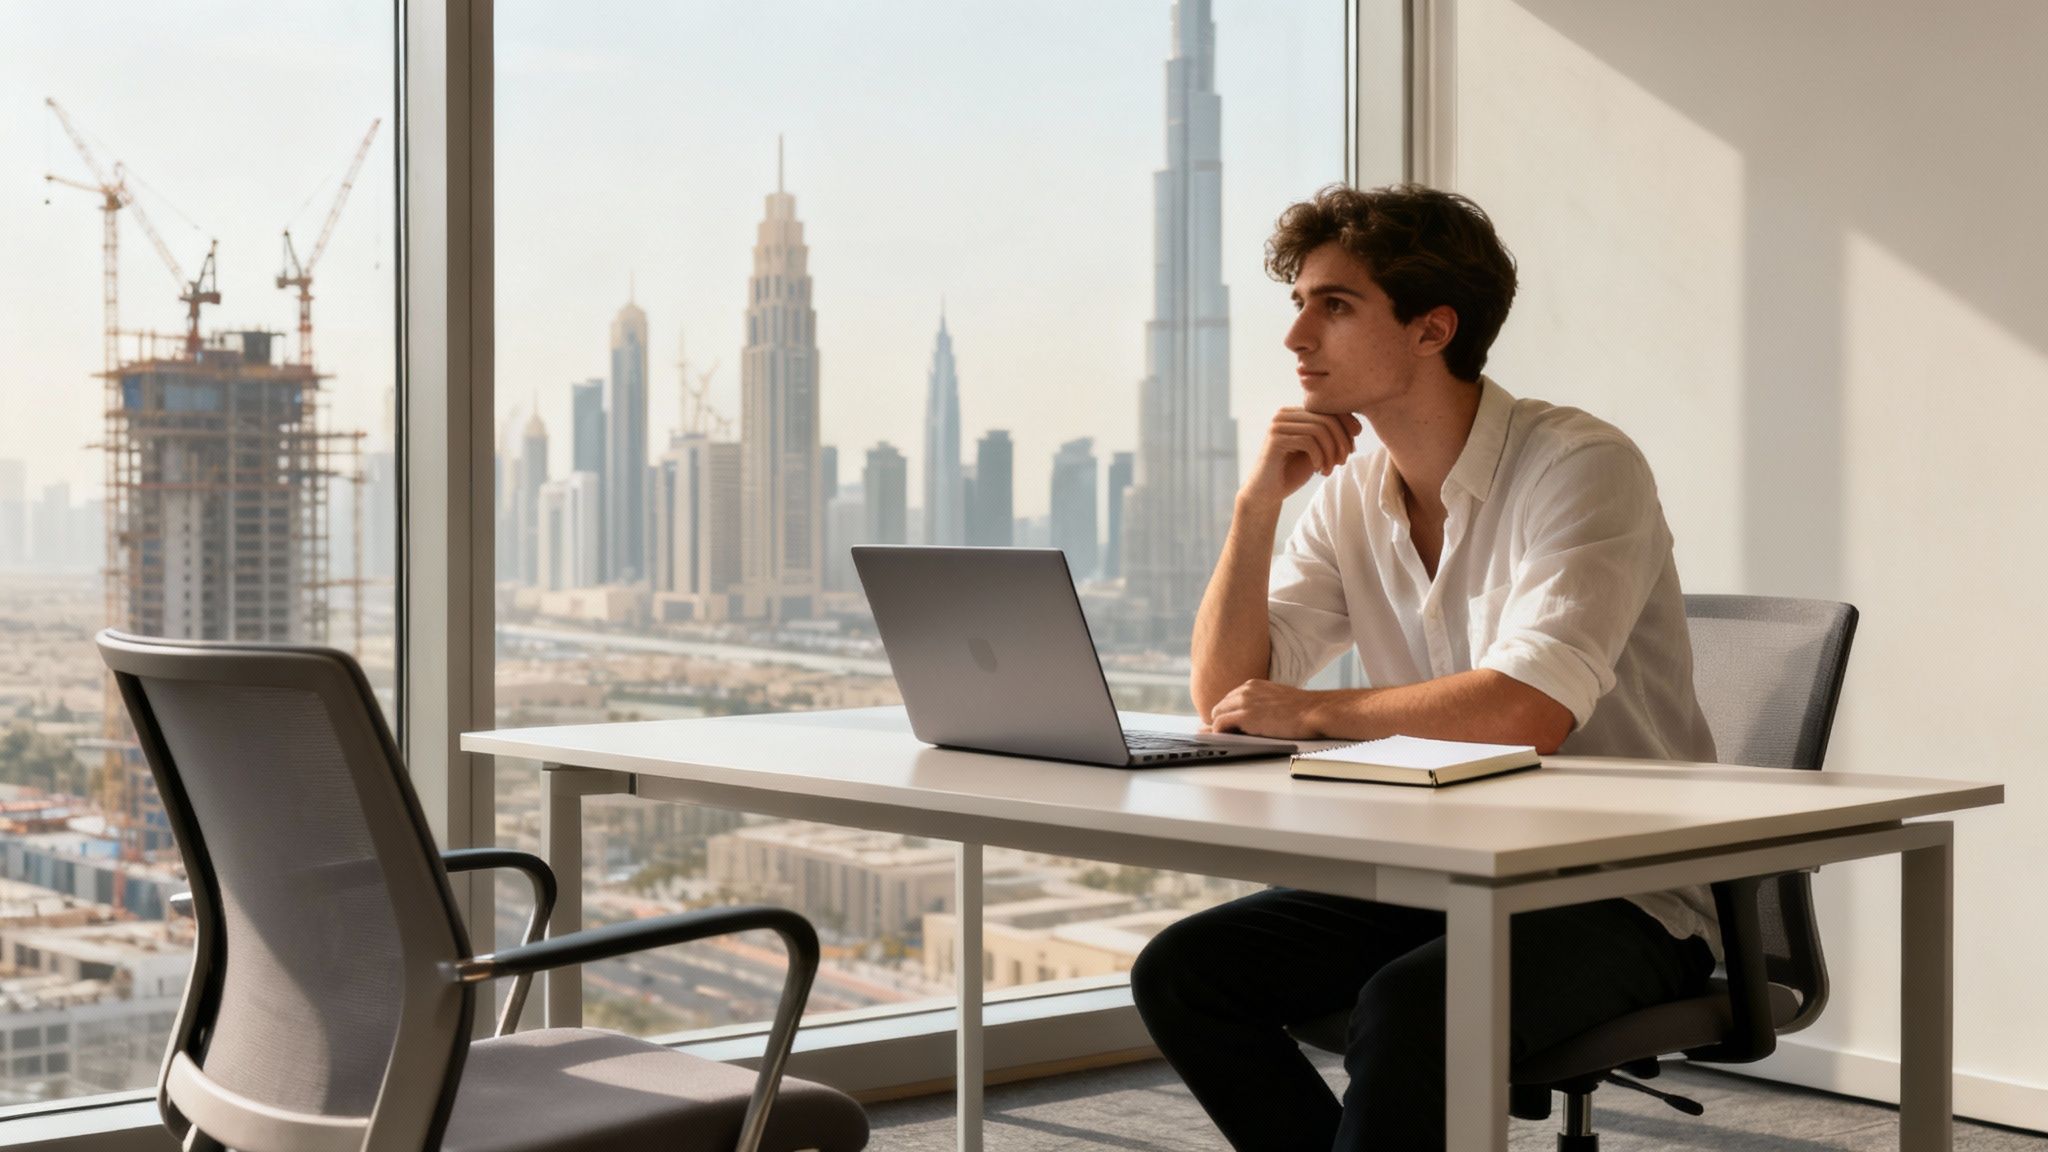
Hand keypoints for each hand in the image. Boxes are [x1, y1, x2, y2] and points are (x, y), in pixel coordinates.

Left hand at [1204, 679, 1328, 739]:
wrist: (1313, 712)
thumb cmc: (1302, 709)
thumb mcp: (1276, 699)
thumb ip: (1260, 703)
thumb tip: (1253, 716)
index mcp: (1253, 685)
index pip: (1229, 699)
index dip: (1229, 713)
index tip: (1229, 724)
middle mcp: (1246, 690)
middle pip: (1220, 706)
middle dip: (1222, 720)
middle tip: (1227, 734)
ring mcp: (1244, 702)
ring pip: (1216, 715)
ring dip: (1220, 727)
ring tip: (1228, 738)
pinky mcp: (1244, 716)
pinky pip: (1220, 724)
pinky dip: (1219, 733)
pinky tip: (1227, 739)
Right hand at [1242, 408, 1363, 506]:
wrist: (1266, 493)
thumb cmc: (1292, 472)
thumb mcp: (1318, 451)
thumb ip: (1331, 437)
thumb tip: (1357, 426)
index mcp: (1295, 413)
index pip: (1328, 410)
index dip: (1346, 427)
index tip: (1352, 449)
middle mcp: (1284, 414)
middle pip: (1326, 419)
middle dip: (1341, 441)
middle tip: (1343, 462)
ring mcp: (1278, 425)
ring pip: (1319, 429)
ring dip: (1331, 452)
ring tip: (1330, 469)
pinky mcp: (1275, 439)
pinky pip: (1308, 441)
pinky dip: (1319, 457)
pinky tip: (1318, 470)